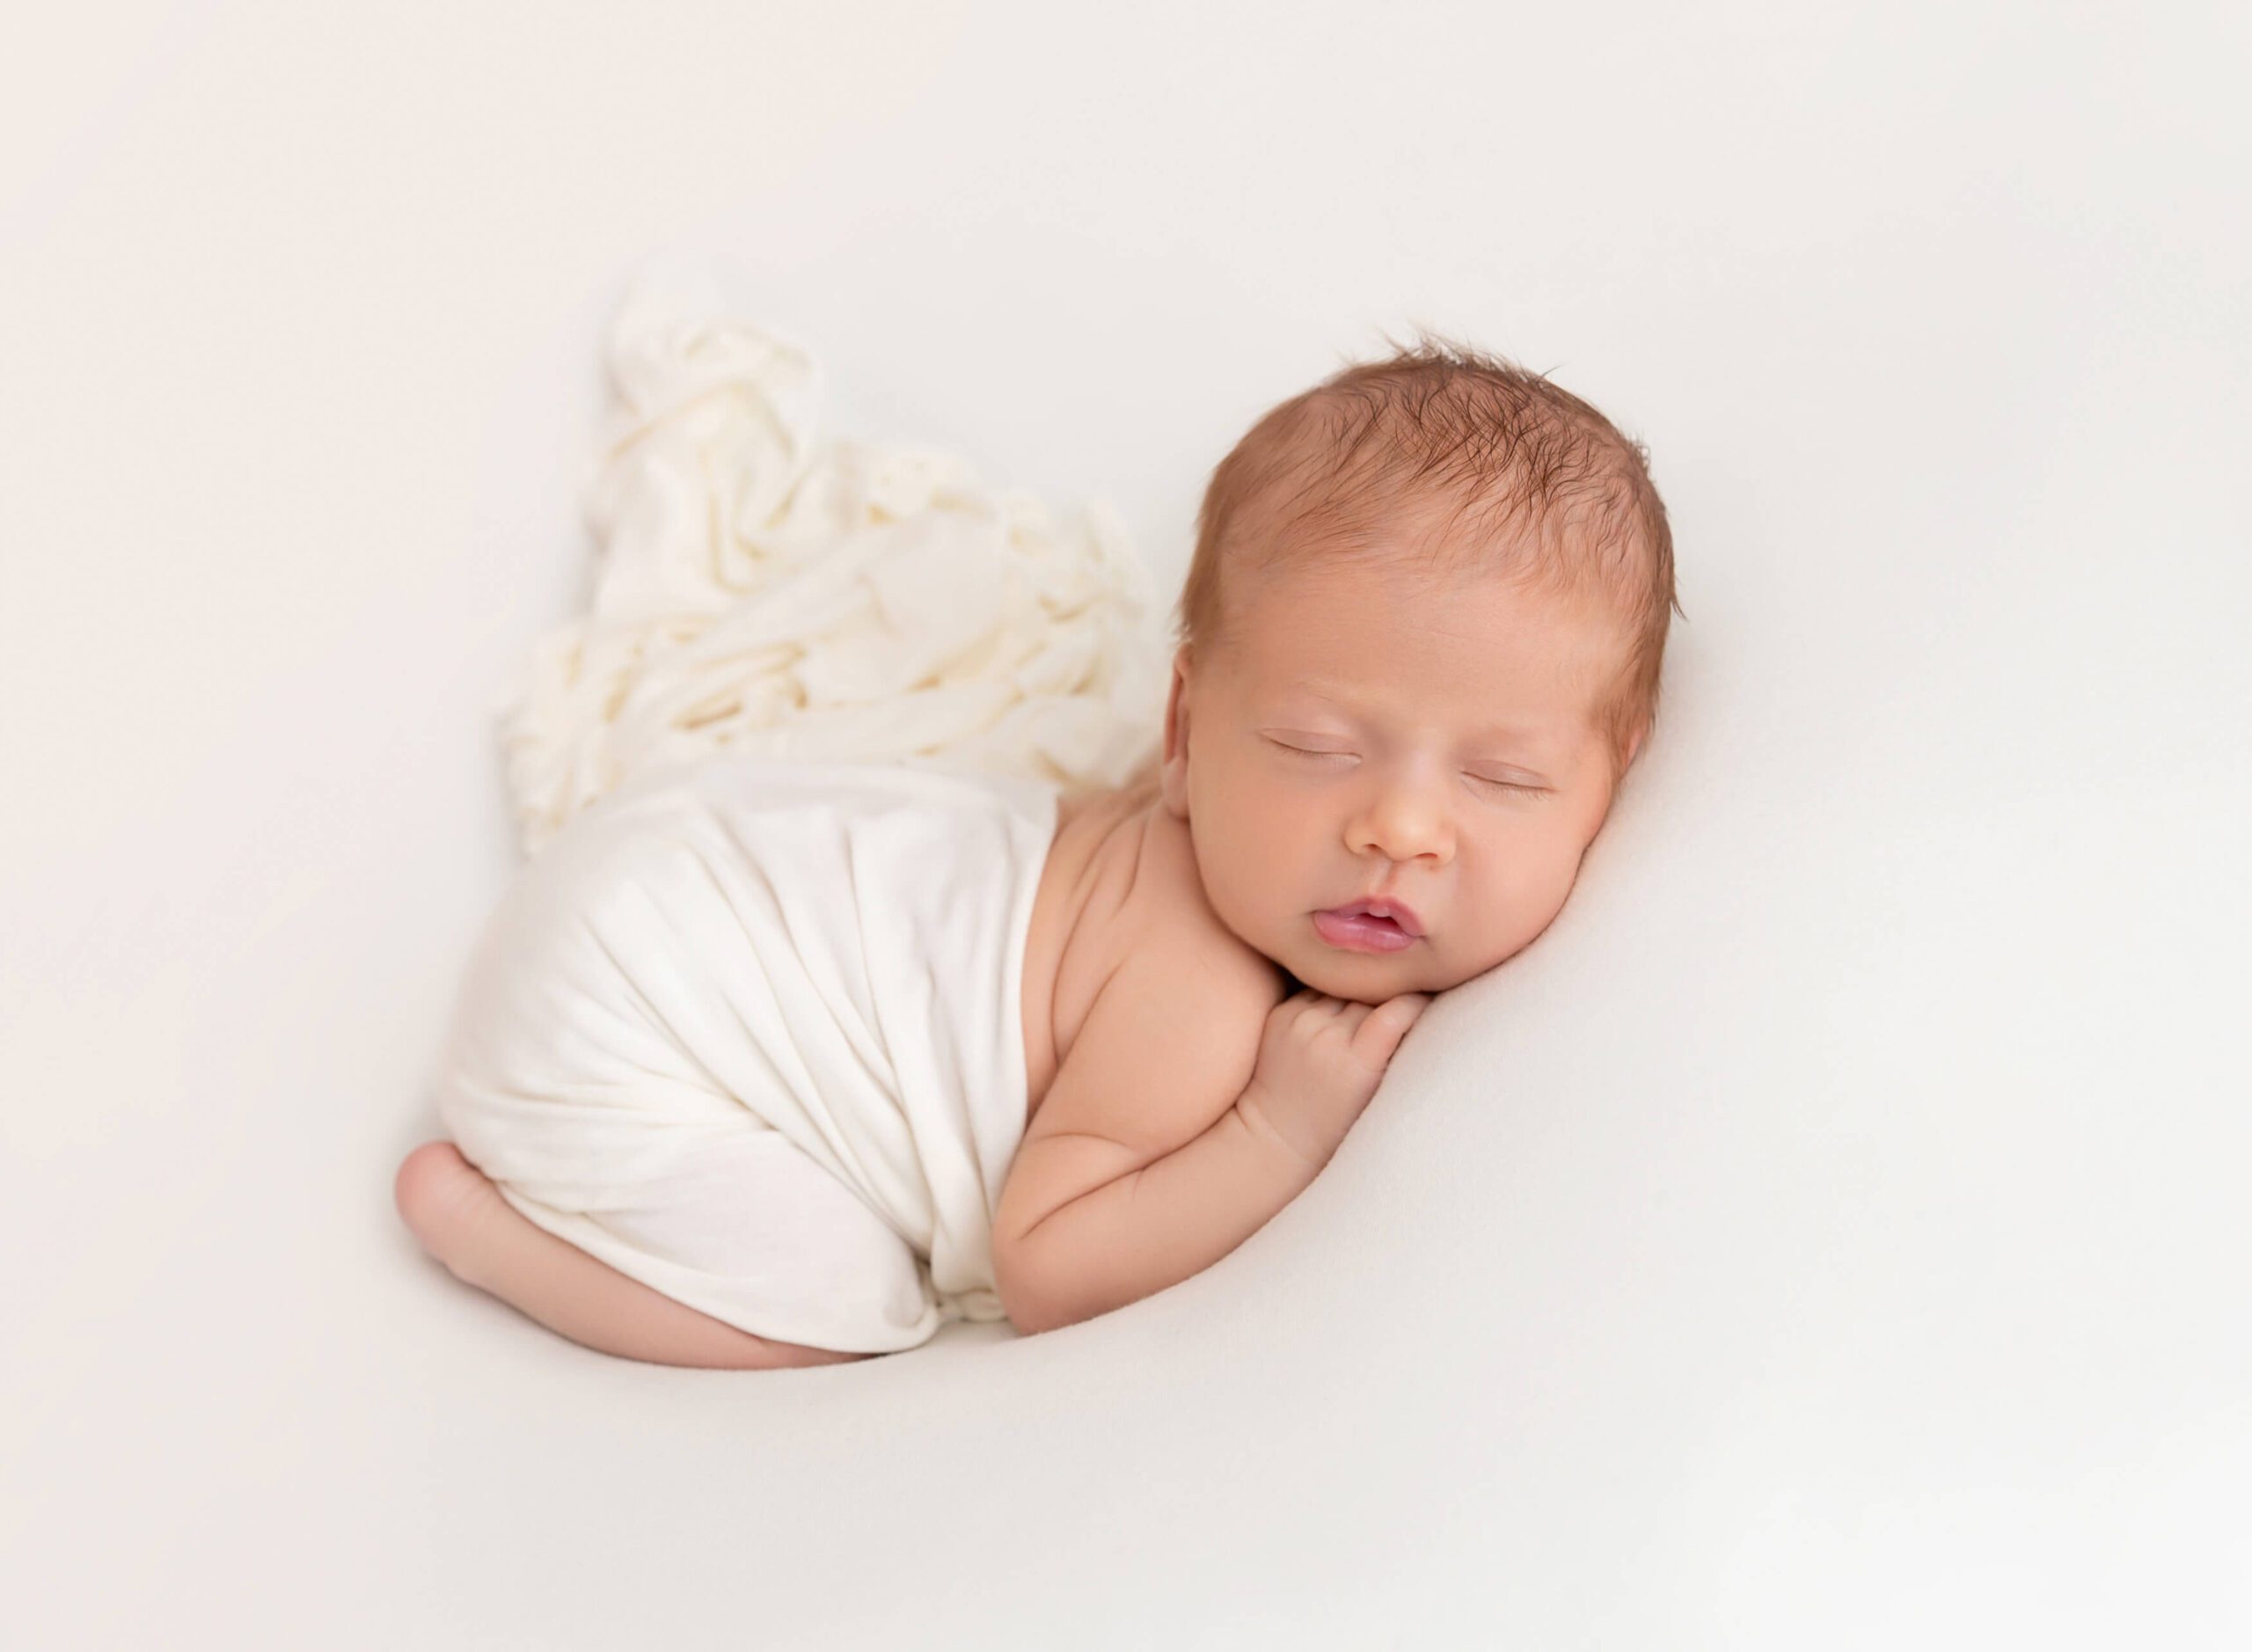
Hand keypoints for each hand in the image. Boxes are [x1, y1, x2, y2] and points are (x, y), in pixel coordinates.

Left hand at [1238, 989, 1432, 1170]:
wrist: (1278, 1136)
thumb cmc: (1341, 1128)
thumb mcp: (1382, 1097)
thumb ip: (1402, 1053)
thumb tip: (1426, 1003)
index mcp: (1354, 1064)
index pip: (1396, 1010)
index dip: (1418, 1000)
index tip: (1432, 1000)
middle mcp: (1324, 1037)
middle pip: (1372, 994)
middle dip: (1389, 999)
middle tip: (1401, 1011)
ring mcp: (1299, 1022)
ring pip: (1346, 986)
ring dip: (1360, 995)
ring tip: (1365, 1019)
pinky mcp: (1282, 1014)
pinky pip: (1319, 989)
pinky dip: (1334, 998)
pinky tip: (1338, 1019)